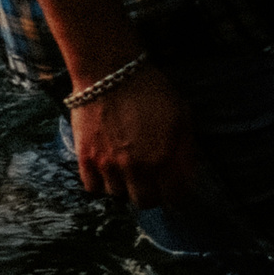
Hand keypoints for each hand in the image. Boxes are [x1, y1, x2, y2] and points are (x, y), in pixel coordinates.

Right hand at [69, 63, 195, 207]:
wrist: (109, 72)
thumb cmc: (150, 89)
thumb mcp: (181, 113)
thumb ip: (185, 147)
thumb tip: (187, 174)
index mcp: (164, 156)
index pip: (175, 196)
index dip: (178, 196)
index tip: (177, 191)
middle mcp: (137, 167)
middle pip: (145, 202)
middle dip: (153, 194)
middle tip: (153, 182)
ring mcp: (109, 165)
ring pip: (119, 195)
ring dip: (126, 186)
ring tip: (128, 169)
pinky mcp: (86, 159)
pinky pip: (93, 187)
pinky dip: (101, 182)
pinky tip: (107, 167)